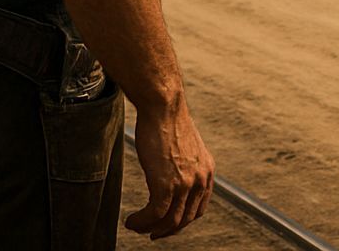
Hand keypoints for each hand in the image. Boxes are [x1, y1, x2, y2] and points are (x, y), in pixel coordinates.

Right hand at [125, 99, 214, 239]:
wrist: (162, 105)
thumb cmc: (167, 119)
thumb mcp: (185, 146)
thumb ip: (184, 164)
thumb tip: (173, 174)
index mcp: (206, 170)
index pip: (198, 208)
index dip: (182, 220)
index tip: (168, 223)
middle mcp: (200, 179)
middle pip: (185, 219)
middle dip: (167, 230)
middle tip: (152, 232)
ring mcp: (185, 183)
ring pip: (170, 221)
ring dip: (151, 229)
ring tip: (138, 226)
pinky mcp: (166, 184)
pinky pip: (155, 215)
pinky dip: (142, 222)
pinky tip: (132, 221)